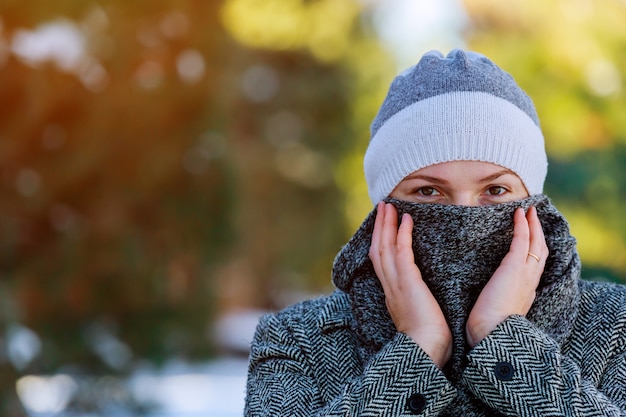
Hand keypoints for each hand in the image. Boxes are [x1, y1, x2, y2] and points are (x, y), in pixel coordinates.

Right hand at [369, 202, 451, 367]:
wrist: (426, 351)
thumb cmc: (430, 341)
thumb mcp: (420, 318)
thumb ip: (420, 304)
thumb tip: (427, 299)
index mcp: (393, 295)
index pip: (382, 263)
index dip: (381, 243)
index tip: (384, 227)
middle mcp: (389, 286)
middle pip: (378, 250)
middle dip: (379, 228)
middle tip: (382, 207)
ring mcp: (396, 283)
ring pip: (384, 247)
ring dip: (386, 225)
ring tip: (388, 206)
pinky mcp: (407, 282)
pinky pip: (401, 252)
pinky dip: (402, 234)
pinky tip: (406, 220)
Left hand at [466, 206, 547, 346]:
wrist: (491, 334)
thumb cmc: (487, 329)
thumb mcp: (496, 313)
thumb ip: (495, 304)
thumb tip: (485, 303)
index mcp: (526, 294)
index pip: (535, 267)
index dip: (535, 251)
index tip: (533, 239)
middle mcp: (530, 282)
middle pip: (541, 251)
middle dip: (539, 233)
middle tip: (535, 216)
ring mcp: (525, 273)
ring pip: (535, 243)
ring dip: (533, 224)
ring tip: (529, 210)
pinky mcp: (514, 266)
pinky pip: (522, 240)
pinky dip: (522, 225)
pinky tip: (518, 214)